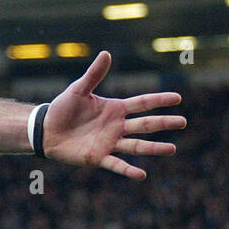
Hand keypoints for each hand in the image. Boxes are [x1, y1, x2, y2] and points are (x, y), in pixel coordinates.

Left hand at [43, 52, 185, 180]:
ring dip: (154, 148)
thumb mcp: (78, 90)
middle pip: (145, 124)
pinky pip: (117, 165)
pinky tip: (142, 175)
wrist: (45, 130)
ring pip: (137, 146)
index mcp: (115, 109)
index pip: (142, 104)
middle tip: (183, 122)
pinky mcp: (98, 157)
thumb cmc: (62, 109)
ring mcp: (110, 143)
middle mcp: (117, 126)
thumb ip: (93, 75)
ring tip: (172, 149)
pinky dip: (129, 170)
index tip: (178, 98)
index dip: (159, 100)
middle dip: (164, 123)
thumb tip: (106, 53)